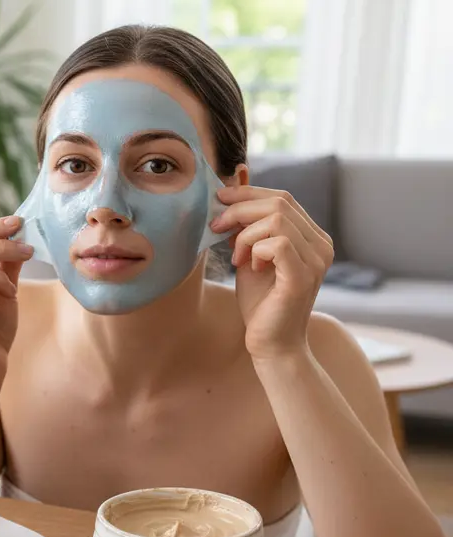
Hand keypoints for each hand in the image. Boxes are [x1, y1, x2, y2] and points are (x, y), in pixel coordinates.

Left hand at [211, 186, 334, 360]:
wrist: (271, 343)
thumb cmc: (260, 303)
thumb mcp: (250, 257)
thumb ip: (247, 230)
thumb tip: (229, 198)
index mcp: (311, 236)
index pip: (283, 197)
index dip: (248, 193)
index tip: (219, 200)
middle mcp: (321, 244)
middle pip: (280, 202)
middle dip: (240, 209)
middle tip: (216, 226)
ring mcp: (316, 260)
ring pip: (276, 219)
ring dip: (245, 234)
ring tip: (236, 257)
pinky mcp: (303, 277)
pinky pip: (277, 243)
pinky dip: (255, 250)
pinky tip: (249, 267)